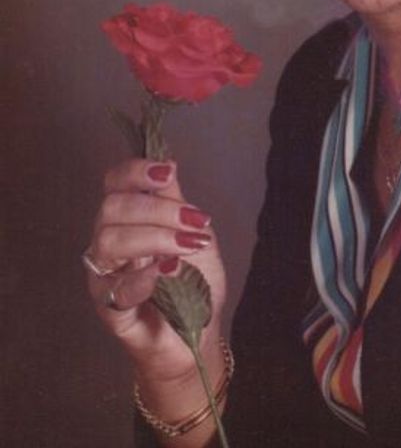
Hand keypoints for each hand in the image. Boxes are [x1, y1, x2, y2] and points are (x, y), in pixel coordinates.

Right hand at [85, 158, 226, 384]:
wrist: (199, 333)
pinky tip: (168, 271)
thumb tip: (167, 163)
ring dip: (156, 237)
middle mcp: (109, 244)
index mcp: (126, 219)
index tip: (167, 172)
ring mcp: (105, 278)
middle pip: (112, 209)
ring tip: (189, 246)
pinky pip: (115, 290)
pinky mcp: (110, 312)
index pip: (114, 184)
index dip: (135, 172)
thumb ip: (174, 200)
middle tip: (196, 222)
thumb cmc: (192, 281)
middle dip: (158, 209)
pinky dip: (143, 277)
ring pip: (109, 242)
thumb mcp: (190, 231)